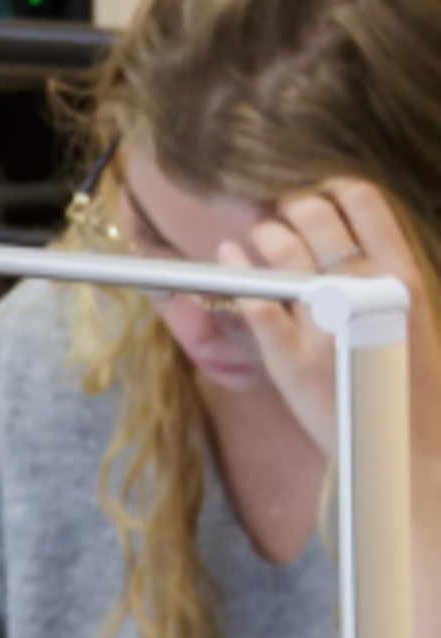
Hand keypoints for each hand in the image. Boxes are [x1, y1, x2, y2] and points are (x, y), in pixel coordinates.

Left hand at [209, 179, 430, 463]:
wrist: (409, 449)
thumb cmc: (402, 378)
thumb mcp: (407, 313)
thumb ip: (377, 268)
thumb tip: (333, 218)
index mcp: (400, 277)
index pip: (361, 198)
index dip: (328, 188)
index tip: (315, 198)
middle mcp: (364, 291)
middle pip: (311, 213)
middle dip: (287, 208)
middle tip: (280, 220)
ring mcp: (325, 322)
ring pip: (278, 248)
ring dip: (262, 235)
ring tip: (261, 240)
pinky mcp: (289, 356)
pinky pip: (253, 299)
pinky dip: (234, 272)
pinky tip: (228, 258)